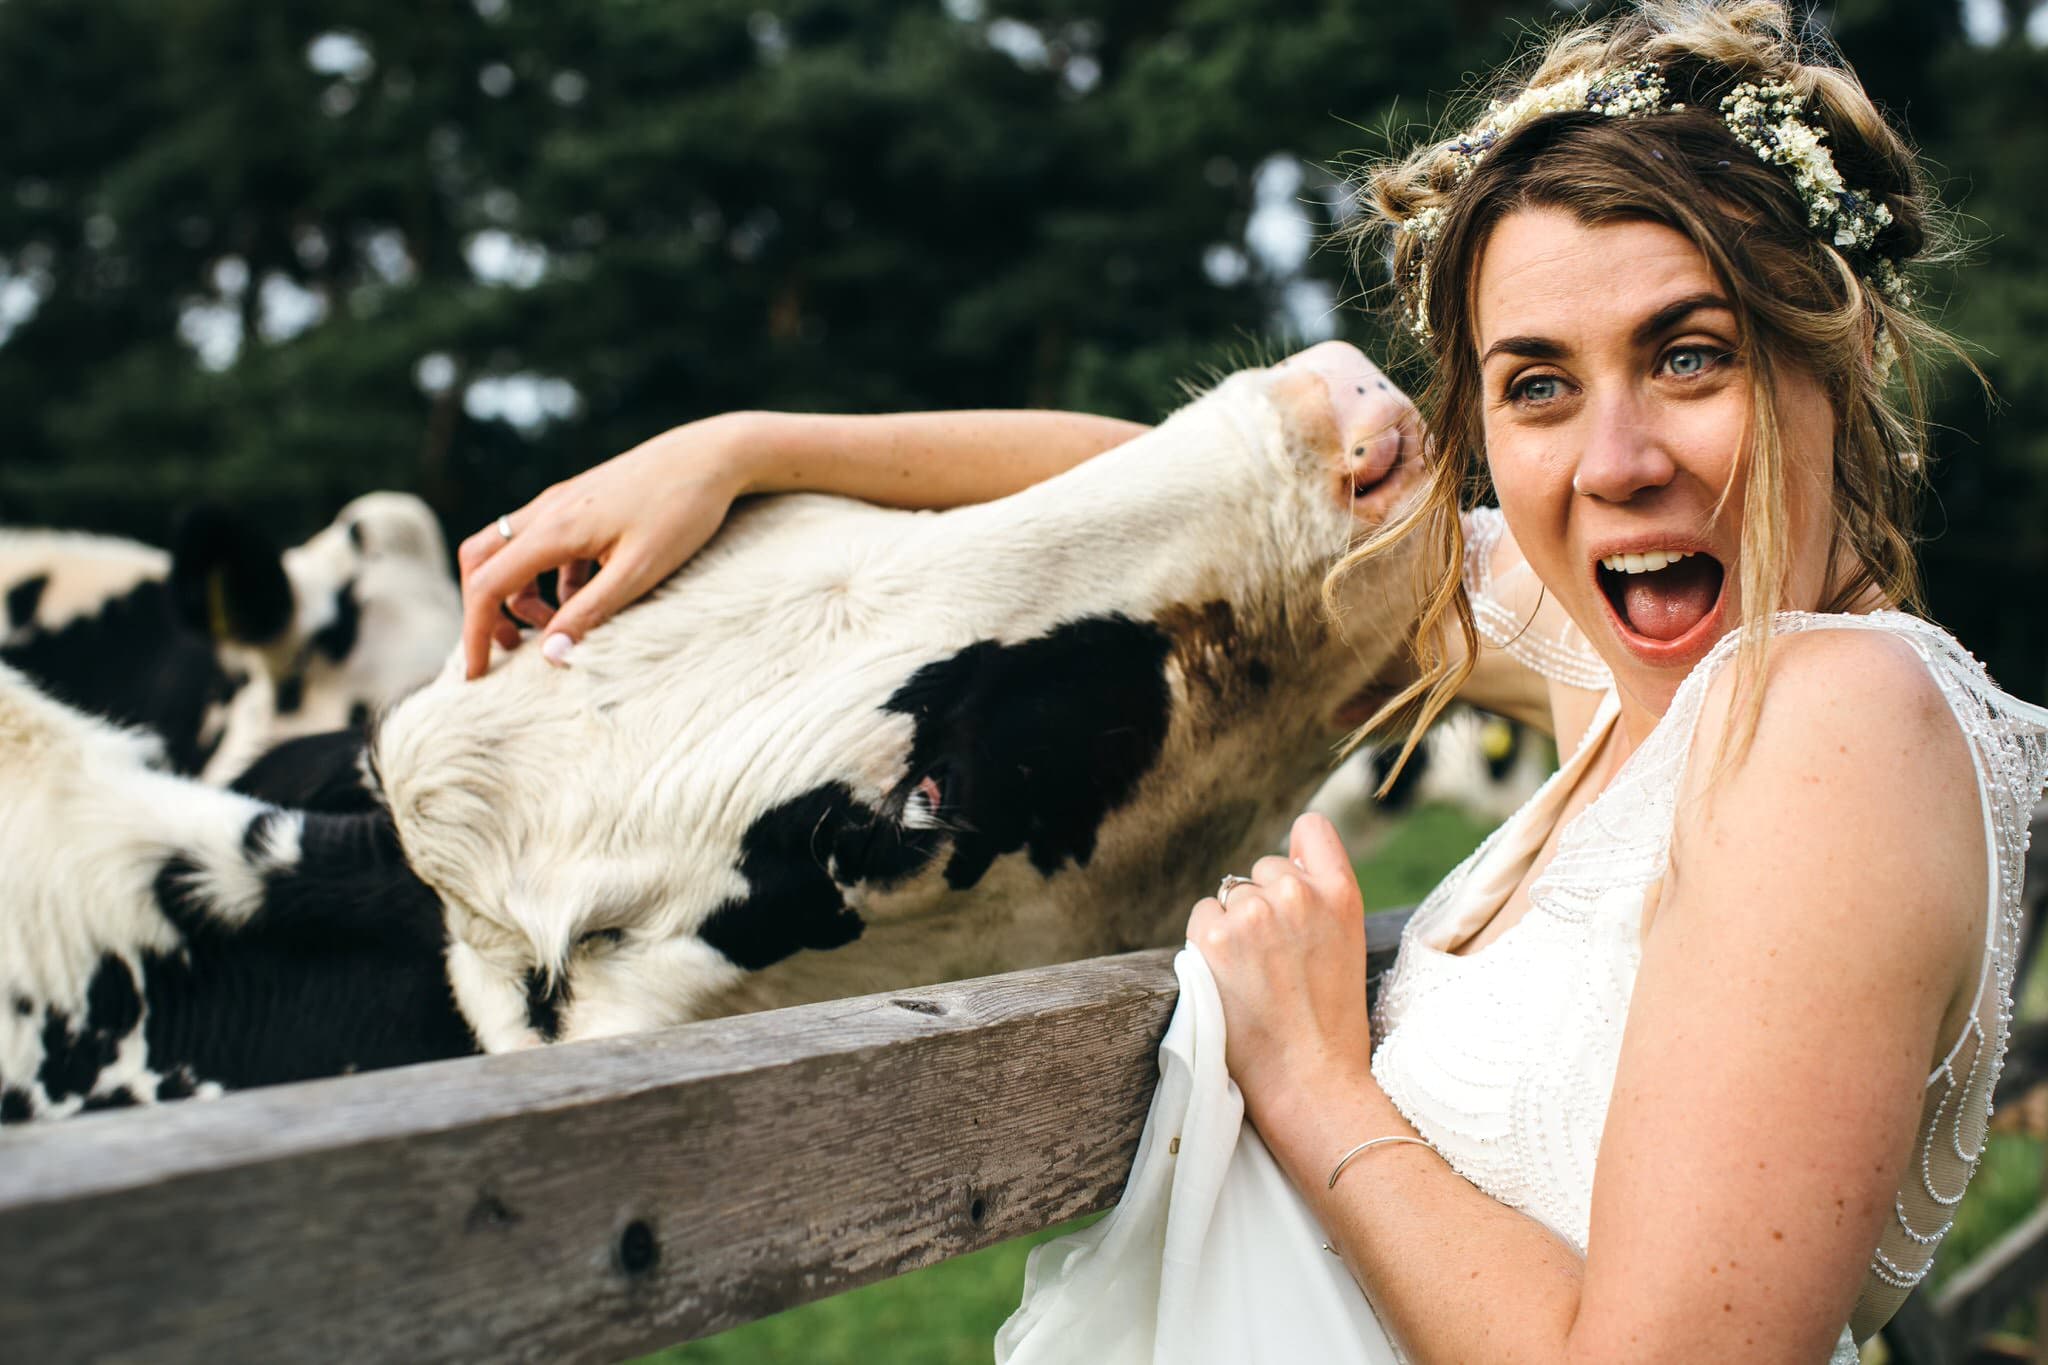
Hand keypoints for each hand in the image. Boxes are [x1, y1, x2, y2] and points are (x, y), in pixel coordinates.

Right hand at [456, 414, 755, 678]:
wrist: (712, 456)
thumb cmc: (681, 512)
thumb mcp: (639, 572)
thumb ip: (591, 612)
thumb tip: (548, 656)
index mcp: (553, 529)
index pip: (488, 585)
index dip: (475, 633)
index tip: (476, 674)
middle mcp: (546, 510)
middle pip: (481, 561)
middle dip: (484, 609)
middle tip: (510, 649)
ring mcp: (562, 502)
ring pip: (511, 552)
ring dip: (521, 595)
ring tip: (557, 627)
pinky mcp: (581, 502)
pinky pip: (545, 544)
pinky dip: (550, 577)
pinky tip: (586, 596)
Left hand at [1185, 813, 1372, 1124]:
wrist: (1310, 1081)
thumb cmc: (1329, 1024)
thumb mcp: (1346, 946)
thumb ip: (1321, 898)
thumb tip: (1281, 866)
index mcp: (1341, 894)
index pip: (1312, 829)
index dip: (1297, 857)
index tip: (1294, 884)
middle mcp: (1297, 894)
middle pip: (1261, 870)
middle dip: (1262, 905)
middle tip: (1277, 962)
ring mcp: (1254, 914)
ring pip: (1229, 896)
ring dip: (1233, 927)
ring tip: (1256, 978)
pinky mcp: (1214, 938)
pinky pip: (1202, 917)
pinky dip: (1207, 945)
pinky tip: (1231, 981)